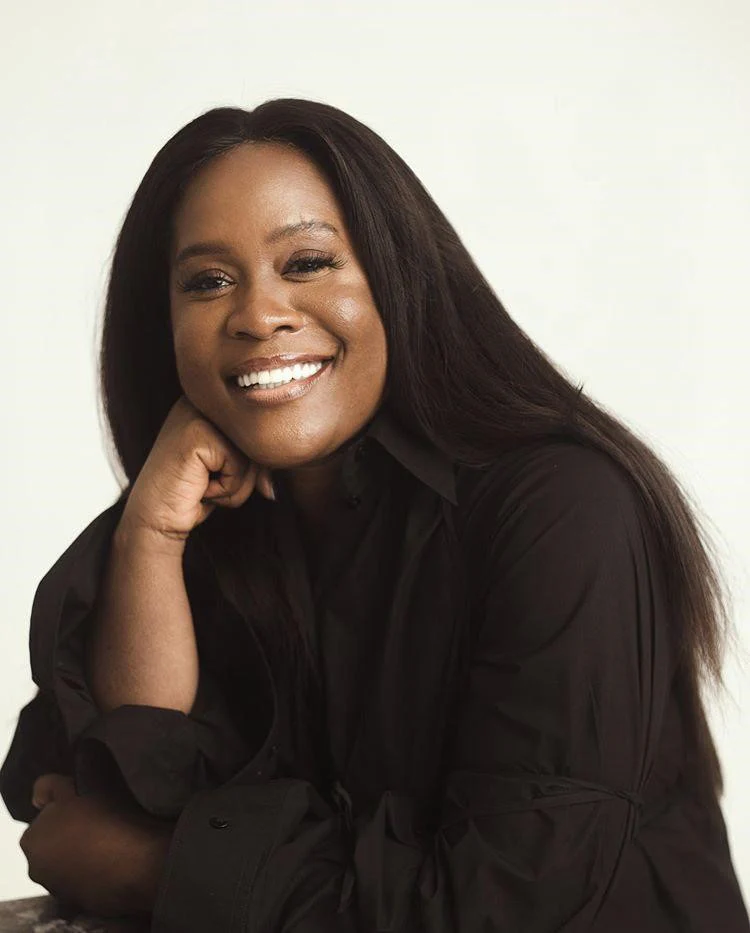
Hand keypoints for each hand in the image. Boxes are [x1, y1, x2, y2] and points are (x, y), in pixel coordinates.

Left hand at [20, 773, 172, 917]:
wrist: (134, 863)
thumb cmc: (101, 820)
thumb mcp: (73, 790)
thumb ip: (50, 787)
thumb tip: (38, 797)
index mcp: (31, 840)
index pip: (44, 818)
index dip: (64, 808)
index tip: (84, 804)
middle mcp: (37, 869)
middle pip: (53, 842)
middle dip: (69, 833)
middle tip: (96, 820)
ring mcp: (60, 888)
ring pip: (70, 861)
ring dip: (82, 852)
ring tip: (108, 840)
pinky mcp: (84, 900)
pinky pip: (86, 877)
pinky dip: (95, 869)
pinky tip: (114, 859)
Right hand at [123, 394, 275, 542]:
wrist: (155, 516)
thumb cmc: (196, 491)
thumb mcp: (234, 467)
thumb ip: (260, 456)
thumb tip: (286, 459)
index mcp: (214, 402)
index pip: (259, 431)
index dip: (250, 466)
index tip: (217, 478)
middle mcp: (205, 400)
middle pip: (258, 441)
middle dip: (243, 476)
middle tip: (208, 484)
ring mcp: (198, 413)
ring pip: (252, 454)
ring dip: (235, 485)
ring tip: (203, 483)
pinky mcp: (197, 433)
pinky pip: (238, 466)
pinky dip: (225, 488)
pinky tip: (198, 486)